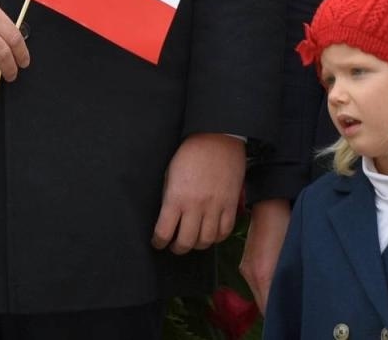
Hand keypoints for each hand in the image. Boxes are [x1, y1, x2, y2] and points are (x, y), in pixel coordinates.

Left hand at [152, 133, 244, 253]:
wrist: (217, 139)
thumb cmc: (190, 153)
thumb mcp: (170, 173)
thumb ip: (169, 197)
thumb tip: (167, 217)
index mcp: (176, 197)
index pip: (164, 232)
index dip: (158, 242)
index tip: (157, 242)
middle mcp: (196, 206)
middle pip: (186, 242)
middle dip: (177, 248)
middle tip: (174, 246)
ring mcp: (215, 207)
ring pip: (206, 241)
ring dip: (197, 245)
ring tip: (192, 241)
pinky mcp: (231, 205)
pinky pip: (224, 231)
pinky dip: (216, 238)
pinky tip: (210, 234)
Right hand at [240, 198, 290, 314]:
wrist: (270, 204)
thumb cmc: (285, 225)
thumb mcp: (291, 254)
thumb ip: (288, 279)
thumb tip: (289, 297)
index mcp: (261, 275)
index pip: (267, 308)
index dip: (278, 314)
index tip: (290, 313)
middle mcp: (249, 275)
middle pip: (261, 304)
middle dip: (274, 308)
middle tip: (291, 306)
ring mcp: (246, 268)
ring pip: (258, 293)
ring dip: (269, 297)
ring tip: (286, 294)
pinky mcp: (246, 262)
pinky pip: (255, 283)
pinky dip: (265, 287)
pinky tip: (276, 281)